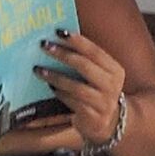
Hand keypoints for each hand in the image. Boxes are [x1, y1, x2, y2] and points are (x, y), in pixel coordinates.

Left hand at [0, 26, 128, 152]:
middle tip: (44, 46)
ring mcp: (104, 103)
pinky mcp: (93, 117)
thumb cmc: (98, 92)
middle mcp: (112, 86)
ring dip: (55, 77)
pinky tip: (50, 87)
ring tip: (39, 69)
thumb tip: (58, 41)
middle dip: (63, 54)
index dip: (77, 40)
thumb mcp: (99, 76)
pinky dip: (60, 93)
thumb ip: (86, 61)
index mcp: (115, 70)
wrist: (112, 123)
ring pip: (76, 86)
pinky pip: (73, 102)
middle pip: (85, 66)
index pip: (95, 51)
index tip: (58, 32)